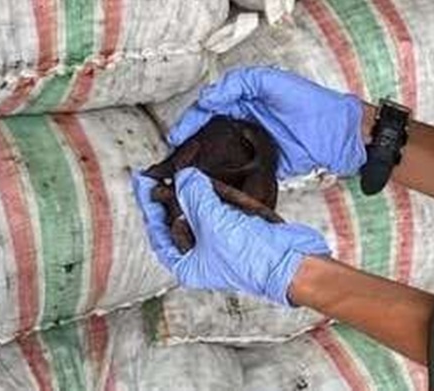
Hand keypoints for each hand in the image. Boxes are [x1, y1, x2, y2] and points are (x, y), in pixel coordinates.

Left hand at [134, 168, 329, 306]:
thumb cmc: (250, 256)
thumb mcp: (212, 223)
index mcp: (187, 264)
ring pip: (200, 211)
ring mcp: (222, 241)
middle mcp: (202, 254)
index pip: (159, 232)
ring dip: (194, 191)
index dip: (149, 206)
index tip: (143, 183)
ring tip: (184, 169)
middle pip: (179, 219)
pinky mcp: (240, 228)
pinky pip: (222, 208)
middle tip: (164, 171)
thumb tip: (183, 177)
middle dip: (173, 195)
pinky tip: (207, 178)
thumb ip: (193, 197)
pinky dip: (215, 193)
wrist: (291, 261)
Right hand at [171, 66, 365, 178]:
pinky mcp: (261, 165)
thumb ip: (240, 83)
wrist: (340, 135)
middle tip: (174, 156)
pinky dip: (220, 174)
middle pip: (208, 130)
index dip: (190, 119)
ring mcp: (252, 143)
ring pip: (218, 151)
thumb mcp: (274, 82)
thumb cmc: (312, 104)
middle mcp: (245, 120)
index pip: (208, 106)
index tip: (177, 134)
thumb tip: (208, 97)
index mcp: (245, 98)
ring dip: (201, 160)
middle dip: (189, 142)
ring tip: (183, 171)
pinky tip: (208, 181)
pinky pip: (235, 169)